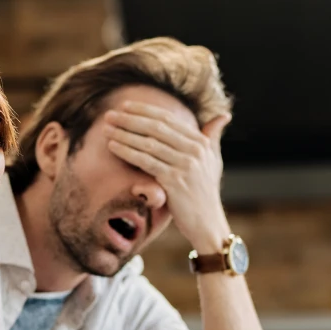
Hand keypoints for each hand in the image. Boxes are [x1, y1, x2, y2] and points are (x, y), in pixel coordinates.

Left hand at [104, 102, 232, 252]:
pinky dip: (128, 152)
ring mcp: (185, 166)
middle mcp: (194, 150)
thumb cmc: (206, 192)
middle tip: (109, 114)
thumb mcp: (213, 161)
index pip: (168, 119)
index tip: (125, 106)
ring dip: (125, 134)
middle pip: (156, 128)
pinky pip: (146, 162)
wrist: (207, 223)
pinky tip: (113, 146)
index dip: (144, 110)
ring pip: (149, 143)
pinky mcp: (174, 181)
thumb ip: (213, 137)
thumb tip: (224, 116)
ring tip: (106, 128)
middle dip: (130, 119)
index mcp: (201, 142)